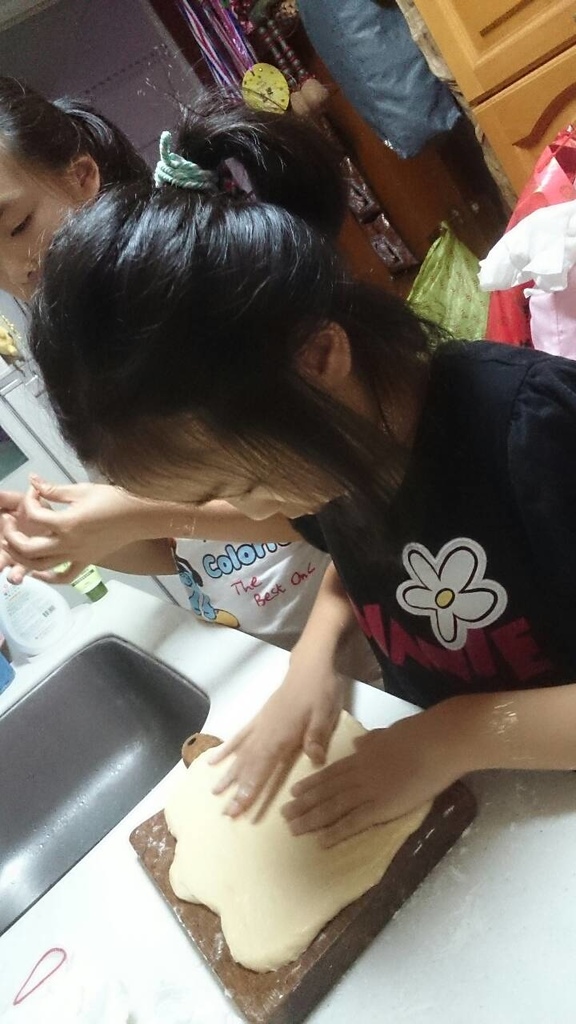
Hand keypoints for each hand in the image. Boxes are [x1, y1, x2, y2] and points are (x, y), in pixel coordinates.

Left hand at [0, 477, 143, 579]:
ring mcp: (77, 555)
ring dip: (20, 558)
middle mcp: (69, 543)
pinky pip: (63, 577)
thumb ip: (54, 489)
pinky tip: (37, 572)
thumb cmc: (115, 500)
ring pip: (40, 566)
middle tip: (8, 522)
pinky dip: (48, 578)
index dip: (28, 500)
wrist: (139, 516)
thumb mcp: (82, 490)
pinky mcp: (86, 561)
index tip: (34, 491)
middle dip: (11, 535)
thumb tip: (33, 481)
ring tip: (11, 546)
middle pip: (28, 548)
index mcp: (67, 522)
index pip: (34, 515)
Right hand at [208, 661, 346, 818]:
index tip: (237, 809)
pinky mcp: (259, 718)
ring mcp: (260, 725)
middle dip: (236, 790)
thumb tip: (315, 760)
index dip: (249, 789)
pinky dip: (226, 749)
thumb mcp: (326, 713)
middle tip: (224, 813)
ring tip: (214, 792)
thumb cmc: (320, 690)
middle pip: (247, 765)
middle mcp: (266, 733)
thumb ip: (317, 736)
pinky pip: (239, 736)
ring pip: (240, 753)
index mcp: (282, 735)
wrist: (310, 666)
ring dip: (228, 773)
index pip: (261, 768)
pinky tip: (215, 760)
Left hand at [283, 705, 468, 846]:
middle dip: (303, 804)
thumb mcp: (388, 733)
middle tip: (283, 815)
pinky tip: (321, 841)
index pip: (329, 773)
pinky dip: (336, 832)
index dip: (310, 784)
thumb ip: (371, 740)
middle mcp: (359, 774)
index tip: (293, 793)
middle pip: (325, 792)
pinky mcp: (382, 807)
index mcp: (361, 756)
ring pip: (333, 808)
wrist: (438, 743)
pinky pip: (353, 823)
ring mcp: (369, 791)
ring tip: (293, 830)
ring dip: (311, 820)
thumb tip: (357, 742)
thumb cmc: (419, 735)